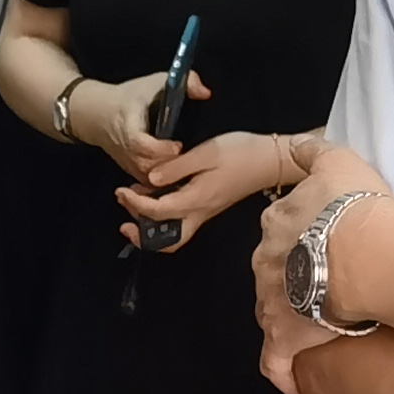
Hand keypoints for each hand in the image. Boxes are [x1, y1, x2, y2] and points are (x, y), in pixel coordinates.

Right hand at [77, 68, 207, 184]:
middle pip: (145, 166)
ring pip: (147, 179)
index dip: (159, 149)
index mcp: (128, 125)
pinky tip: (178, 176)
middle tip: (188, 161)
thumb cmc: (130, 96)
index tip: (178, 145)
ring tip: (185, 169)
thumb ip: (184, 82)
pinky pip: (147, 184)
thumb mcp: (155, 82)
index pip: (139, 143)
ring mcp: (126, 162)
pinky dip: (162, 182)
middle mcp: (124, 148)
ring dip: (166, 177)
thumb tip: (205, 93)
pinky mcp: (130, 171)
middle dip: (168, 167)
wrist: (97, 113)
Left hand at [116, 129, 290, 253]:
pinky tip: (156, 195)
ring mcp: (205, 213)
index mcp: (196, 200)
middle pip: (167, 241)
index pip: (158, 211)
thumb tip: (150, 179)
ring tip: (134, 202)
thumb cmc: (241, 152)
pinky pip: (181, 223)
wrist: (272, 160)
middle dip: (141, 233)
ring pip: (174, 235)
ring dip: (151, 226)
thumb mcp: (207, 153)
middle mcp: (200, 213)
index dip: (135, 204)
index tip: (120, 191)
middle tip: (124, 206)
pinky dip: (163, 217)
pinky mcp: (208, 207)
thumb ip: (177, 167)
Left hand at [250, 137, 393, 378]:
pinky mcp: (285, 337)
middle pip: (273, 272)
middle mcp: (266, 261)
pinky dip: (283, 374)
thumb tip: (297, 145)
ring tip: (317, 326)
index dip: (301, 239)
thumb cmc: (358, 208)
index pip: (280, 232)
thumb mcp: (339, 161)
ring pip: (272, 312)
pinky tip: (294, 383)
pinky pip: (276, 362)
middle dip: (292, 279)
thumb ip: (312, 151)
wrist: (369, 253)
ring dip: (289, 319)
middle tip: (326, 286)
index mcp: (277, 222)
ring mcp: (271, 301)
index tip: (324, 246)